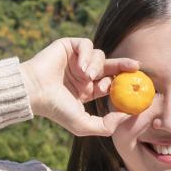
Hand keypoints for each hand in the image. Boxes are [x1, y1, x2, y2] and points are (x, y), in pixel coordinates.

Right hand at [19, 38, 141, 137]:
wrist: (34, 92)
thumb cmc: (56, 109)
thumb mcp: (83, 124)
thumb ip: (106, 125)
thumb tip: (127, 116)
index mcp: (86, 91)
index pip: (110, 83)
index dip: (120, 83)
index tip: (129, 86)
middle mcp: (82, 74)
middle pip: (110, 66)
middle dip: (123, 66)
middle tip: (135, 66)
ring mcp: (75, 60)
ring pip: (99, 55)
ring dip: (98, 65)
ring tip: (87, 75)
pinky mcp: (68, 47)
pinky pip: (87, 44)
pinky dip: (88, 54)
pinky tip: (81, 67)